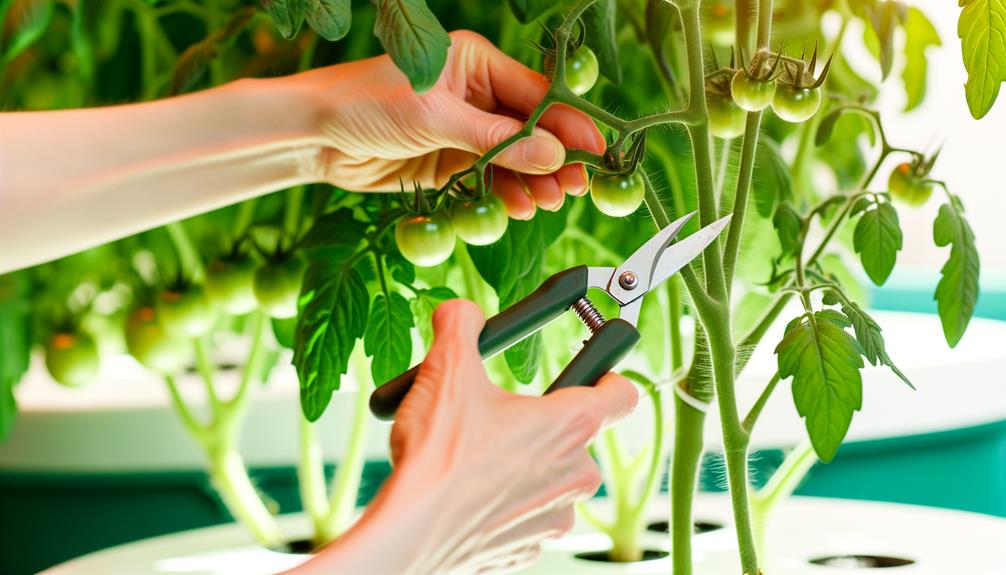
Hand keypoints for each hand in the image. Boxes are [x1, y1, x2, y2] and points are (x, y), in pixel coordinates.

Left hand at [292, 30, 604, 218]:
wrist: (316, 136)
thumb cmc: (367, 105)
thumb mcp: (434, 118)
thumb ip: (496, 139)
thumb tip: (552, 154)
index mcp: (474, 63)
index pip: (535, 94)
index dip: (568, 124)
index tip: (596, 151)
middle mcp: (475, 93)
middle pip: (531, 128)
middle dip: (554, 158)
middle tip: (576, 187)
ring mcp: (464, 129)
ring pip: (514, 157)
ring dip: (533, 180)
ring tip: (548, 203)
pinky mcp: (451, 161)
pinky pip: (490, 177)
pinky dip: (506, 193)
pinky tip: (519, 207)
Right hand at [292, 300, 636, 574]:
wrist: (409, 531)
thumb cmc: (437, 456)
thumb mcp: (446, 371)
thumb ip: (460, 327)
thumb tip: (460, 312)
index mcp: (570, 423)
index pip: (622, 392)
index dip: (608, 373)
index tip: (593, 366)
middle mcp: (576, 472)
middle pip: (579, 437)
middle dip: (543, 423)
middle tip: (500, 416)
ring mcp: (556, 515)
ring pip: (553, 479)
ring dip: (525, 466)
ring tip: (478, 457)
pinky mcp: (531, 547)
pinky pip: (529, 515)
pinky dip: (507, 503)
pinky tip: (471, 493)